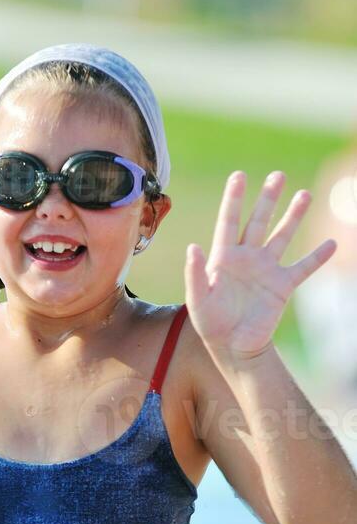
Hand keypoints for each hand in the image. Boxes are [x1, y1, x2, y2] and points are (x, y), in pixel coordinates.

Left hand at [184, 170, 336, 358]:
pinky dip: (317, 257)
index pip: (229, 222)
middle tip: (278, 175)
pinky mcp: (282, 286)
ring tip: (304, 194)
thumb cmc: (211, 324)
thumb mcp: (197, 300)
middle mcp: (247, 258)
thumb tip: (193, 246)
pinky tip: (330, 244)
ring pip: (282, 236)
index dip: (233, 199)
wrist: (233, 347)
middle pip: (258, 221)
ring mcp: (266, 270)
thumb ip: (194, 274)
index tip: (239, 175)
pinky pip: (303, 268)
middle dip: (268, 198)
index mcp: (223, 258)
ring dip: (293, 216)